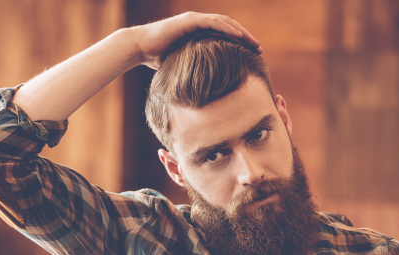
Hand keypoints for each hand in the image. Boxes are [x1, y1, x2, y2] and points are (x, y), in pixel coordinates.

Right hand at [134, 12, 261, 69]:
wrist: (139, 47)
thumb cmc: (156, 58)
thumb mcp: (180, 65)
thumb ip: (191, 71)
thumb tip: (199, 91)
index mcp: (198, 33)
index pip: (224, 35)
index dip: (239, 44)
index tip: (251, 55)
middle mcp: (199, 23)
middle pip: (229, 28)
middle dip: (245, 38)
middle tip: (259, 50)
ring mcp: (195, 20)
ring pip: (224, 23)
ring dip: (241, 33)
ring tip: (253, 44)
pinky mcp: (189, 21)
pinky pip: (212, 23)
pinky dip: (227, 29)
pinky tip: (238, 37)